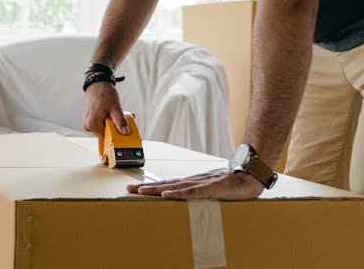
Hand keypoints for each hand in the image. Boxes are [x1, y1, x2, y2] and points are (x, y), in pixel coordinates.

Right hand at [83, 81, 128, 138]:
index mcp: (92, 125)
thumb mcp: (115, 108)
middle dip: (115, 126)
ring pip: (104, 127)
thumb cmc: (104, 93)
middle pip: (106, 132)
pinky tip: (111, 112)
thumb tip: (125, 132)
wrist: (98, 83)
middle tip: (122, 118)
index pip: (107, 137)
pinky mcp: (90, 118)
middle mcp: (88, 125)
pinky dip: (108, 119)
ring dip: (112, 122)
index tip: (123, 128)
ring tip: (116, 113)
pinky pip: (101, 122)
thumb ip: (120, 122)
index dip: (116, 133)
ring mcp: (88, 121)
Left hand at [127, 170, 264, 199]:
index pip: (167, 185)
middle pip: (165, 184)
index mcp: (192, 183)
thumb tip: (186, 201)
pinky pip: (191, 191)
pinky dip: (178, 193)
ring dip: (156, 190)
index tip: (135, 190)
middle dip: (146, 188)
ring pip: (174, 187)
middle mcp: (192, 181)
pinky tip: (166, 195)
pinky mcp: (210, 187)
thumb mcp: (211, 190)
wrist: (250, 177)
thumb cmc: (232, 184)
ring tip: (141, 192)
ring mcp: (200, 183)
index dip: (150, 187)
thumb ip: (199, 195)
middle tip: (129, 190)